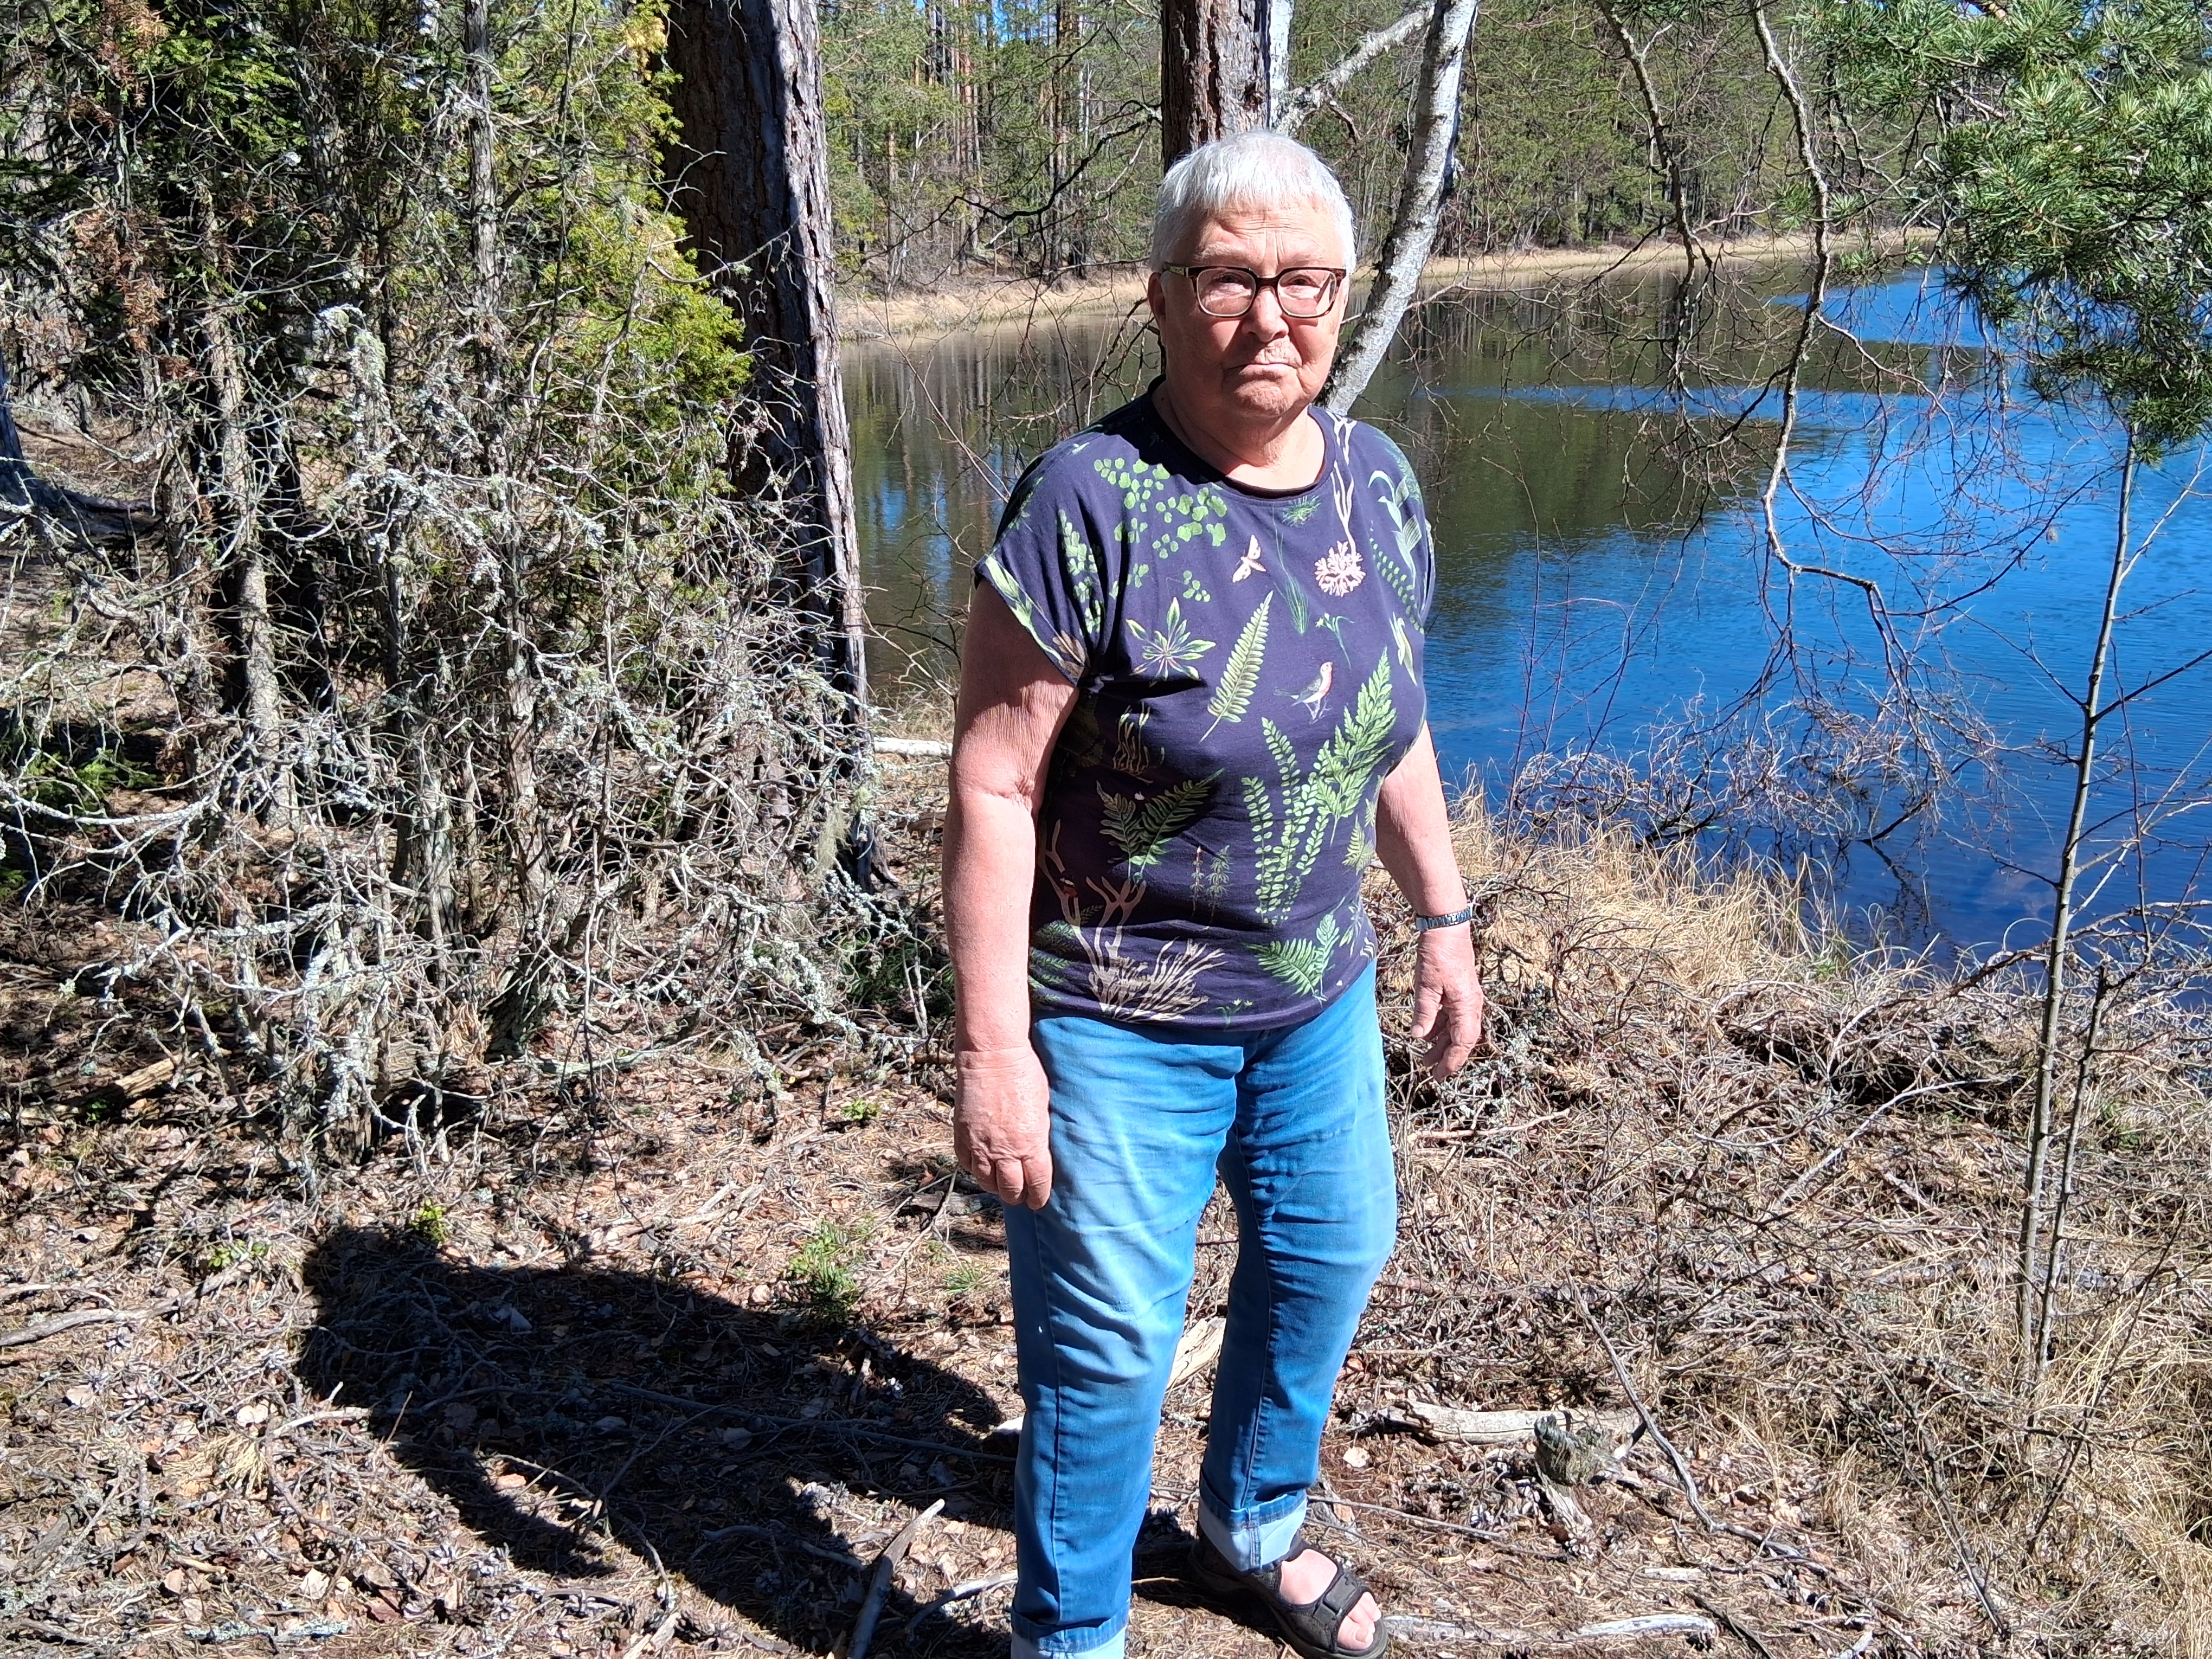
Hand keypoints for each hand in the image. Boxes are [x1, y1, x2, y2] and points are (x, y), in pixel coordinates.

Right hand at [954, 1045, 1054, 1209]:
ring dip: (995, 1185)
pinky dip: (975, 1168)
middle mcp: (1004, 1151)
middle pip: (1010, 1190)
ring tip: (1001, 1182)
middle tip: (1020, 1194)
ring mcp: (980, 1145)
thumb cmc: (1025, 1074)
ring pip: (986, 1181)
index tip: (1039, 1201)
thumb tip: (1041, 1153)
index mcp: (1031, 1145)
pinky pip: (967, 1164)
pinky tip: (982, 1165)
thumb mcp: (1044, 1108)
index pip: (1037, 1184)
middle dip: (1017, 1196)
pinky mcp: (962, 1135)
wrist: (992, 1055)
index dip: (1039, 1196)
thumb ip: (1041, 1136)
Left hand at [1409, 925, 1483, 1079]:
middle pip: (1461, 1039)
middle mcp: (1471, 1005)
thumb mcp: (1427, 985)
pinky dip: (1440, 1027)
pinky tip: (1427, 1034)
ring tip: (1425, 1058)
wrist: (1447, 928)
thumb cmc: (1438, 954)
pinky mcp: (1458, 991)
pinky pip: (1451, 1016)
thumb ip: (1424, 1012)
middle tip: (1431, 1073)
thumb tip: (1418, 1037)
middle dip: (1446, 1057)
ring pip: (1456, 1029)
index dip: (1451, 1061)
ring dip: (1441, 1043)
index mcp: (1467, 1006)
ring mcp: (1465, 998)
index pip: (1462, 1043)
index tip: (1438, 1076)